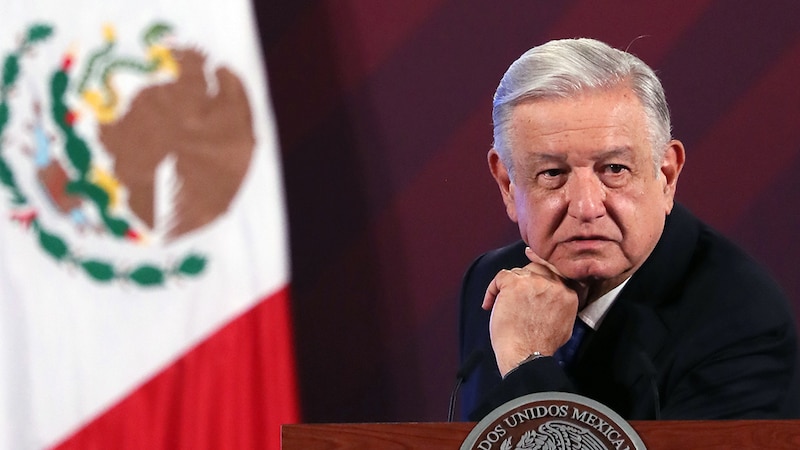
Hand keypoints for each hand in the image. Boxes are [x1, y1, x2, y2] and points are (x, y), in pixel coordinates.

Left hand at [483, 247, 584, 376]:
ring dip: (507, 288)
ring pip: (517, 273)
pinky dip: (491, 290)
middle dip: (524, 276)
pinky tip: (489, 304)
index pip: (555, 270)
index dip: (542, 263)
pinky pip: (500, 277)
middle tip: (512, 285)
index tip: (531, 256)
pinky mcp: (514, 284)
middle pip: (536, 268)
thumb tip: (554, 298)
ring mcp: (534, 282)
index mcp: (568, 293)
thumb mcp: (566, 324)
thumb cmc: (542, 346)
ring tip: (501, 306)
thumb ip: (563, 305)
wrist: (527, 355)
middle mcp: (553, 284)